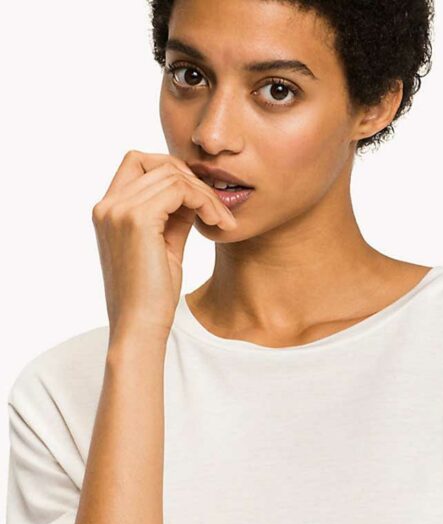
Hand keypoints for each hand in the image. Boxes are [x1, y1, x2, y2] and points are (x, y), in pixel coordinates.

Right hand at [92, 150, 237, 342]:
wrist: (140, 328)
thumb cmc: (152, 297)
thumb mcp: (164, 246)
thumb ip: (173, 217)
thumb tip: (194, 193)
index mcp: (107, 211)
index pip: (137, 163)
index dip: (172, 173)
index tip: (199, 201)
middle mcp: (107, 206)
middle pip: (157, 163)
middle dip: (193, 182)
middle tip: (218, 211)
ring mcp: (118, 210)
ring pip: (173, 175)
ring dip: (205, 195)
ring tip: (222, 221)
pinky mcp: (136, 219)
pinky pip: (180, 190)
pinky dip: (204, 201)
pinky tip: (218, 223)